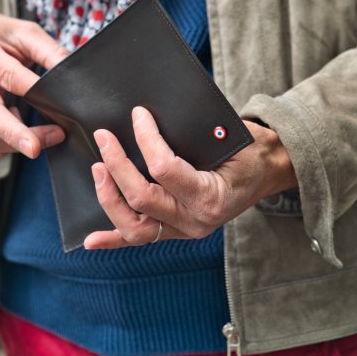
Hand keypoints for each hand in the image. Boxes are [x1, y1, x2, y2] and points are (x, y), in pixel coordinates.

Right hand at [0, 12, 68, 158]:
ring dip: (18, 143)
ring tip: (49, 136)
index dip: (33, 91)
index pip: (7, 75)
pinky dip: (7, 145)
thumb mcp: (22, 32)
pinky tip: (24, 134)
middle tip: (36, 148)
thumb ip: (48, 51)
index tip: (57, 105)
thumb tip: (73, 73)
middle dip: (14, 135)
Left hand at [84, 107, 297, 248]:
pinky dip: (113, 240)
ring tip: (97, 171)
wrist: (265, 172)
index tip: (138, 115)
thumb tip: (147, 117)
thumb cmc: (248, 151)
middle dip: (117, 165)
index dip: (146, 139)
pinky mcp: (175, 232)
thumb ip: (192, 135)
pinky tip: (91, 240)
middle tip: (104, 137)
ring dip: (109, 198)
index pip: (164, 169)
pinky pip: (140, 239)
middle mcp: (196, 220)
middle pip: (142, 199)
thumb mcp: (229, 137)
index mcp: (212, 196)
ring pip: (134, 227)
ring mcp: (184, 230)